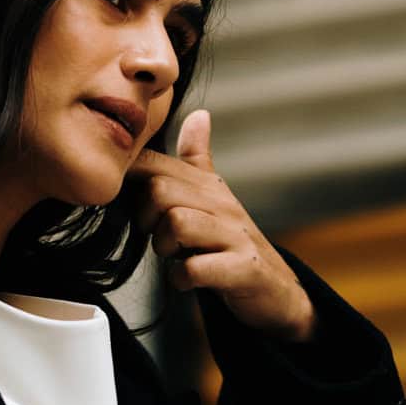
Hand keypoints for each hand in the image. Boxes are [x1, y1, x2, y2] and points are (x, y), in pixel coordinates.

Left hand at [125, 108, 314, 338]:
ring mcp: (235, 235)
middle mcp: (223, 204)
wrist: (276, 290)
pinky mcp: (243, 268)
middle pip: (160, 191)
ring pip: (177, 223)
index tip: (128, 203)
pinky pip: (194, 268)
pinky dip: (181, 278)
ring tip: (175, 256)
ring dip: (163, 247)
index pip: (155, 164)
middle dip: (146, 219)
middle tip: (156, 236)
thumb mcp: (215, 199)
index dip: (130, 181)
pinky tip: (186, 280)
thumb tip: (198, 114)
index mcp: (208, 185)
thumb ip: (199, 160)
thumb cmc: (232, 244)